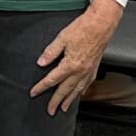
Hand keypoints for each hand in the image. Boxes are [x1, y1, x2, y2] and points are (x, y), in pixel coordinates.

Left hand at [31, 0, 123, 114]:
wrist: (102, 24)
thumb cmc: (83, 28)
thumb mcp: (62, 38)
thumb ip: (50, 52)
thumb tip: (40, 62)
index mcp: (70, 64)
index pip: (52, 79)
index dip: (41, 87)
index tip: (34, 93)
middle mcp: (80, 70)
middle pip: (65, 89)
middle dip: (56, 101)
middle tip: (50, 111)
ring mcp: (89, 70)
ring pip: (77, 90)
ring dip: (69, 100)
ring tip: (63, 108)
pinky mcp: (95, 67)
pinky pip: (87, 84)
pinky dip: (82, 91)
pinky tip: (79, 94)